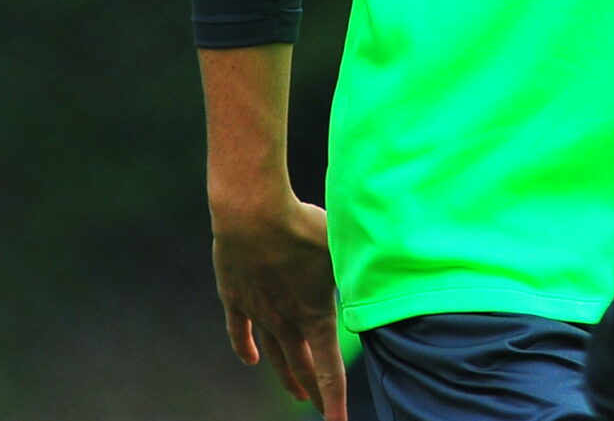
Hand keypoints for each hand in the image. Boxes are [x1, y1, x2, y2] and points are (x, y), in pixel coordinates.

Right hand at [211, 192, 345, 420]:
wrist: (253, 213)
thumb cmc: (303, 226)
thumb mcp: (341, 250)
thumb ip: (355, 269)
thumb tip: (378, 271)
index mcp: (315, 316)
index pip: (328, 370)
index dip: (334, 400)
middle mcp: (285, 322)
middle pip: (301, 368)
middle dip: (314, 391)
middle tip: (320, 408)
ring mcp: (257, 312)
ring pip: (274, 355)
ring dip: (286, 376)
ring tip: (296, 392)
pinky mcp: (235, 297)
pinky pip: (239, 331)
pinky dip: (245, 349)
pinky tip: (252, 360)